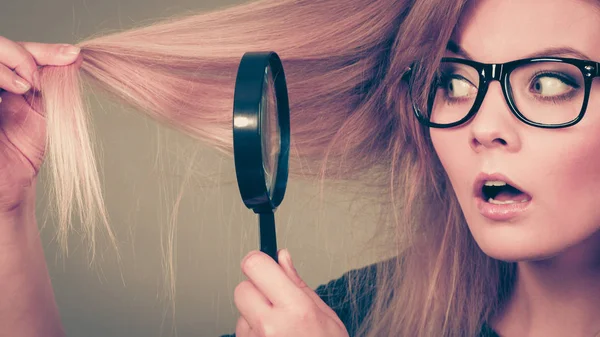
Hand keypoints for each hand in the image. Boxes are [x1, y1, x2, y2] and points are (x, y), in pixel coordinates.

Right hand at [0, 36, 79, 214]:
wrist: (9, 179)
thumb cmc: (24, 146)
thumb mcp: (45, 109)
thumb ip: (55, 82)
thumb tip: (74, 56)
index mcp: (7, 75)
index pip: (21, 49)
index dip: (45, 49)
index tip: (73, 55)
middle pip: (0, 45)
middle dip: (23, 55)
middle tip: (39, 77)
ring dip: (10, 64)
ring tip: (27, 86)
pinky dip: (0, 75)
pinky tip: (16, 90)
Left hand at [234, 249, 349, 336]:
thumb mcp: (324, 313)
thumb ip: (297, 283)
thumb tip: (282, 257)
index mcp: (295, 308)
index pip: (255, 266)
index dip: (258, 261)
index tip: (263, 263)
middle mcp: (271, 325)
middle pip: (241, 288)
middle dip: (255, 289)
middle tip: (274, 298)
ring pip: (240, 312)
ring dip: (254, 315)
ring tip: (279, 327)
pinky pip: (242, 332)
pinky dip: (253, 333)